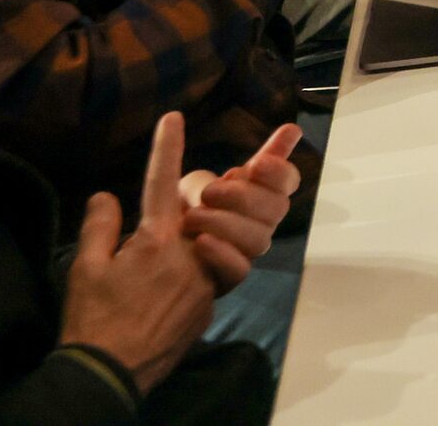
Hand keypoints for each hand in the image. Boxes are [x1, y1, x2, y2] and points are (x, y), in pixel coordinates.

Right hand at [59, 113, 217, 393]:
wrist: (109, 373)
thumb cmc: (91, 319)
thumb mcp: (84, 268)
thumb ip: (100, 226)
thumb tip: (106, 195)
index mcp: (155, 239)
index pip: (161, 182)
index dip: (167, 147)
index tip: (174, 117)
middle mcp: (189, 253)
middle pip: (202, 212)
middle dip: (199, 206)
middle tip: (168, 234)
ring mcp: (205, 279)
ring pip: (216, 244)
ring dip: (202, 241)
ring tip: (164, 267)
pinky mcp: (211, 304)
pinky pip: (216, 274)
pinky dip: (200, 270)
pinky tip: (171, 290)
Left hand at [177, 124, 304, 294]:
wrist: (152, 260)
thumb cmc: (172, 218)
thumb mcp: (188, 189)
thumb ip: (208, 177)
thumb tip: (228, 161)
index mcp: (253, 194)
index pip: (286, 180)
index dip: (280, 171)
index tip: (258, 163)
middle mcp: (257, 221)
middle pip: (277, 207)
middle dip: (245, 196)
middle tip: (209, 194)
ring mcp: (247, 250)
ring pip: (260, 238)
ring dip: (225, 223)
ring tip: (191, 219)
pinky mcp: (231, 278)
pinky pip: (240, 267)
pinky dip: (221, 251)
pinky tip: (201, 242)